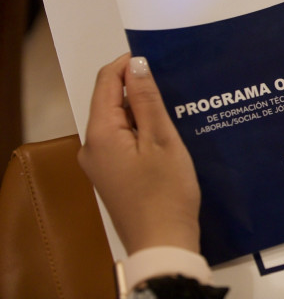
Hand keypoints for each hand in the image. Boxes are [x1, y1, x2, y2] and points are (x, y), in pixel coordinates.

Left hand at [78, 54, 200, 254]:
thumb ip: (147, 99)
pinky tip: (167, 130)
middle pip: (109, 101)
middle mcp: (92, 146)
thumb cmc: (166, 191)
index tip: (157, 56)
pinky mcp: (112, 175)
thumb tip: (136, 64)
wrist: (163, 243)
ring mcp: (100, 163)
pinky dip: (142, 129)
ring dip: (142, 108)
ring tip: (175, 103)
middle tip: (172, 80)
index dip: (128, 63)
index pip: (105, 81)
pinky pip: (123, 140)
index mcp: (100, 133)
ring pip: (118, 121)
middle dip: (137, 86)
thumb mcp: (162, 139)